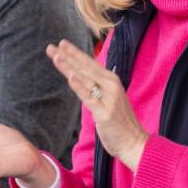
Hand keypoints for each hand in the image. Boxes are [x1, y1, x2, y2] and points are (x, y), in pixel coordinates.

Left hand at [46, 40, 148, 170]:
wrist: (134, 143)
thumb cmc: (120, 123)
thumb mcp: (108, 100)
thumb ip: (96, 89)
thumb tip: (81, 80)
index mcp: (111, 81)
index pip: (90, 64)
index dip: (75, 53)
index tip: (61, 44)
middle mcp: (111, 85)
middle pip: (85, 68)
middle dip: (68, 56)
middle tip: (52, 46)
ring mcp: (109, 98)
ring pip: (86, 79)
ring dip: (71, 66)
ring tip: (57, 56)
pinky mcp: (105, 112)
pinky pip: (89, 97)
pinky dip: (80, 86)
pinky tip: (70, 77)